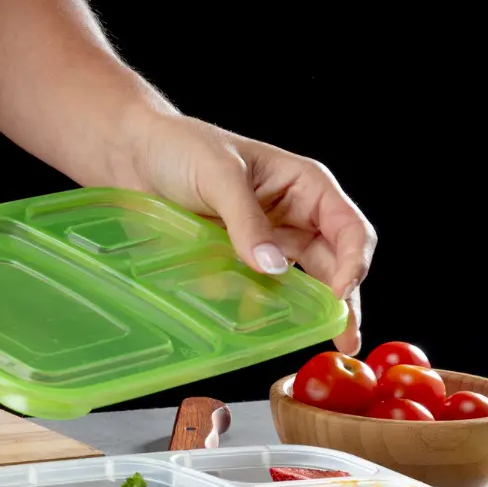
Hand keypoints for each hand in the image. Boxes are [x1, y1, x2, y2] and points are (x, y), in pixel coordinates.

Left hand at [121, 112, 375, 354]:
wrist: (134, 155)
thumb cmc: (181, 146)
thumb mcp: (219, 176)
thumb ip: (247, 221)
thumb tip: (273, 266)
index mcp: (305, 185)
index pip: (349, 228)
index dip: (353, 263)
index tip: (338, 294)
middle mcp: (296, 214)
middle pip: (336, 261)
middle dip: (343, 299)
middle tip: (344, 337)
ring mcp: (270, 238)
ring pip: (307, 279)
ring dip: (316, 309)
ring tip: (321, 340)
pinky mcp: (241, 257)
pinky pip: (265, 286)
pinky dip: (273, 306)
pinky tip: (274, 327)